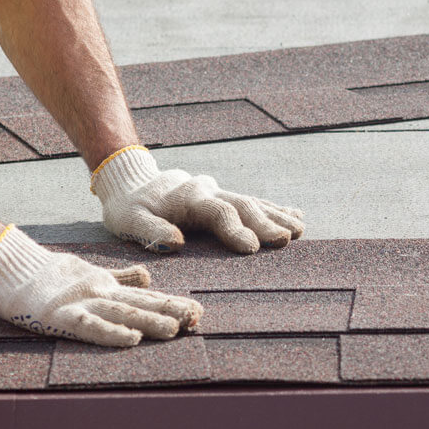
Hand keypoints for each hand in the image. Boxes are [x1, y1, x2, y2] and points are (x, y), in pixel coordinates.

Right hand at [0, 225, 202, 346]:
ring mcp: (81, 303)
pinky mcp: (61, 316)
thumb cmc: (48, 275)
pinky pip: (90, 326)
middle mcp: (100, 293)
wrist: (10, 267)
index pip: (146, 296)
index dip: (172, 303)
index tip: (198, 312)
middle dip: (171, 311)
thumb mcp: (91, 274)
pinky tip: (131, 339)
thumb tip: (149, 276)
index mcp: (107, 286)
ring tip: (175, 328)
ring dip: (150, 320)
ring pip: (122, 312)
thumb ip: (120, 277)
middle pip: (141, 303)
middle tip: (197, 319)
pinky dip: (112, 332)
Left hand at [91, 146, 304, 253]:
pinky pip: (252, 201)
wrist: (132, 181)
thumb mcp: (129, 220)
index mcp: (188, 198)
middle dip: (265, 222)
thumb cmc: (129, 208)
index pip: (217, 212)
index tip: (251, 247)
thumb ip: (150, 231)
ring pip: (252, 202)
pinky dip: (274, 208)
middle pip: (242, 205)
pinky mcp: (223, 197)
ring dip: (276, 215)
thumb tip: (175, 243)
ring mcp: (218, 192)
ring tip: (299, 229)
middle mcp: (208, 191)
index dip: (235, 229)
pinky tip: (295, 215)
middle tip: (286, 238)